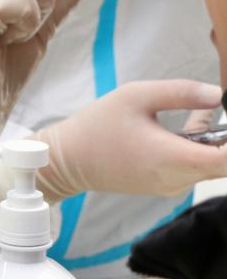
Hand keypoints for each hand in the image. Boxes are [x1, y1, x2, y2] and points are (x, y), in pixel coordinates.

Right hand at [35, 80, 226, 200]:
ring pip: (210, 167)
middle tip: (218, 113)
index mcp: (172, 157)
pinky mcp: (164, 185)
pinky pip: (194, 168)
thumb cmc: (97, 126)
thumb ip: (180, 92)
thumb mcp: (135, 96)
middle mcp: (177, 179)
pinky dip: (200, 148)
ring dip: (215, 142)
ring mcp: (171, 185)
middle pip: (223, 165)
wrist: (67, 160)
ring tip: (204, 111)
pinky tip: (194, 123)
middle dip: (226, 141)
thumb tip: (219, 93)